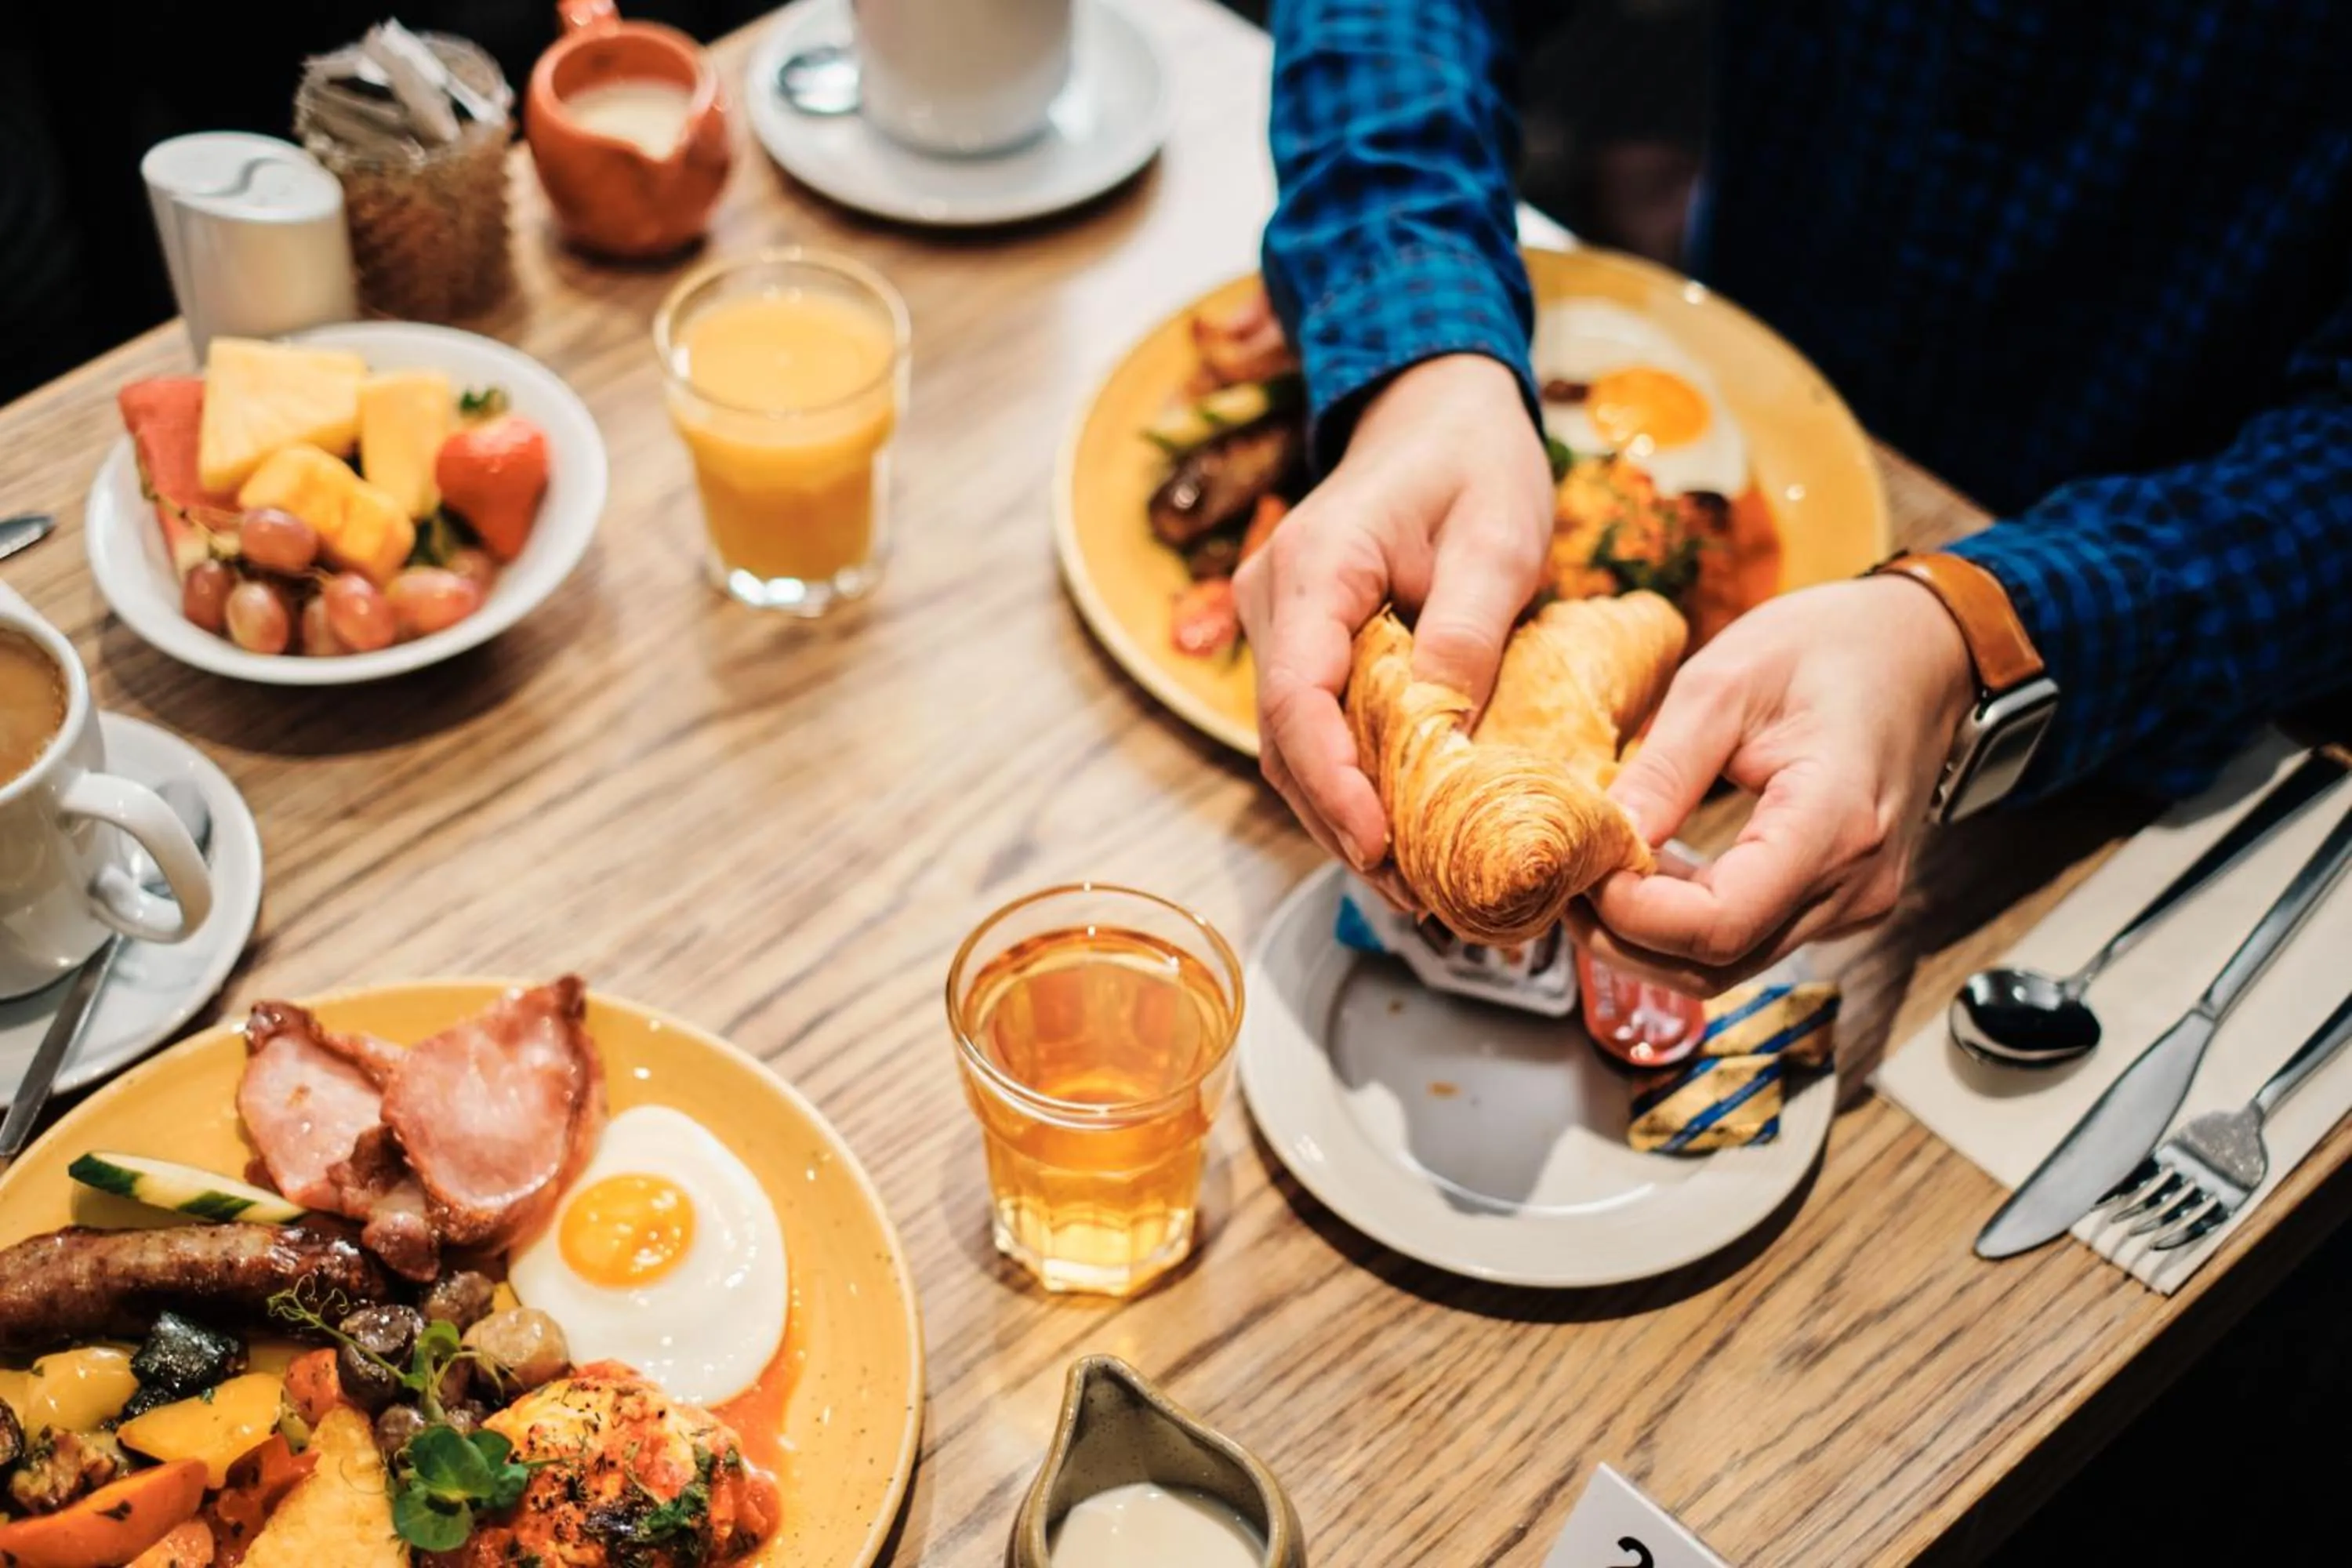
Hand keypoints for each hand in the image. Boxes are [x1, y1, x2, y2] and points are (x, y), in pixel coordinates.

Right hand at [1234, 354, 1554, 870]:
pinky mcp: (1302, 646)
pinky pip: (1315, 730)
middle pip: (1287, 741)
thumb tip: (1445, 734)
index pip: (1294, 696)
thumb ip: (1469, 629)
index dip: (1332, 782)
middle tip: (1420, 897)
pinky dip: (1354, 787)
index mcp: (1315, 567)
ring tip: (1420, 889)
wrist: (1436, 409)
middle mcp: (1273, 600)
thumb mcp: (1499, 536)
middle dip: (1344, 824)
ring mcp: (1279, 625)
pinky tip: (1405, 836)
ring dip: (1347, 818)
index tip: (1381, 844)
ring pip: (1294, 748)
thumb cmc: (1474, 461)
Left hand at [1572, 576, 1976, 993]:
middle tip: (1566, 882)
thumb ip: (1663, 769)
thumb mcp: (1727, 680)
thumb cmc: (1832, 646)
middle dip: (1623, 937)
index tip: (1581, 869)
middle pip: (1714, 965)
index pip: (1718, 925)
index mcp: (1834, 825)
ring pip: (1727, 965)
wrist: (1921, 648)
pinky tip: (1648, 873)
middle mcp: (1853, 885)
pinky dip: (1685, 922)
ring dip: (1648, 937)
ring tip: (1595, 876)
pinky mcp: (1839, 901)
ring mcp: (1853, 902)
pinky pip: (1749, 937)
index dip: (1632, 914)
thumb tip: (1600, 837)